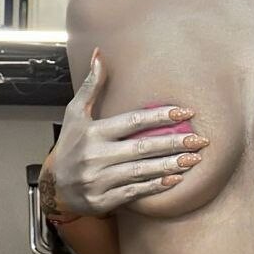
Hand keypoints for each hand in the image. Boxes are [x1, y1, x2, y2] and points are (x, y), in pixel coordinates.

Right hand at [49, 50, 208, 217]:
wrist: (54, 186)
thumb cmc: (70, 144)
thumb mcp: (75, 113)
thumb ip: (92, 85)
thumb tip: (100, 53)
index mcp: (92, 132)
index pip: (132, 121)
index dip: (160, 116)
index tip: (185, 113)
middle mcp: (95, 156)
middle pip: (141, 147)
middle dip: (173, 143)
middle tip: (200, 140)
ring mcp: (98, 180)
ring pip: (141, 171)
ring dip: (170, 165)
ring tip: (194, 159)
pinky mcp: (102, 200)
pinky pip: (134, 192)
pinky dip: (155, 186)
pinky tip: (175, 180)